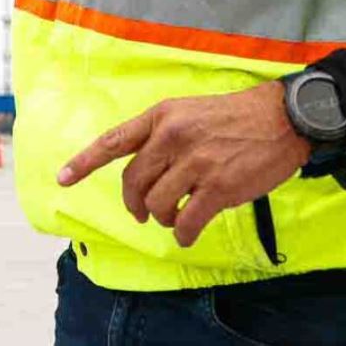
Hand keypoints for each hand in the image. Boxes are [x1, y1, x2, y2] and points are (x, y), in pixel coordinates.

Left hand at [57, 82, 308, 247]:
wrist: (283, 119)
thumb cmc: (236, 117)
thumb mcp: (190, 111)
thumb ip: (163, 135)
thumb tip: (144, 171)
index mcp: (162, 117)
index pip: (113, 141)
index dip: (84, 162)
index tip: (62, 178)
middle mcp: (172, 137)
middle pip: (133, 182)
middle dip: (135, 204)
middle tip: (145, 213)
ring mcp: (195, 162)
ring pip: (157, 204)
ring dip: (163, 218)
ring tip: (176, 216)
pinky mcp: (218, 187)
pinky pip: (186, 221)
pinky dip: (183, 233)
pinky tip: (189, 233)